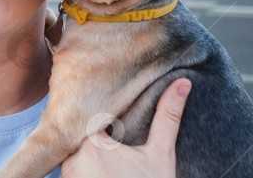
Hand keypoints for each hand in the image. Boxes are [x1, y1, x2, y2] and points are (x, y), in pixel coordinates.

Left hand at [61, 78, 190, 177]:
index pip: (87, 115)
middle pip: (75, 134)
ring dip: (81, 151)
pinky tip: (101, 173)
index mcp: (93, 144)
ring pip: (69, 152)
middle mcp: (73, 161)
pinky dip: (80, 169)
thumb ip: (168, 116)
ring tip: (106, 160)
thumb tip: (183, 82)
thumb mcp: (161, 155)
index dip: (97, 113)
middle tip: (110, 139)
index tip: (110, 117)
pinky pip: (69, 172)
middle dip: (88, 133)